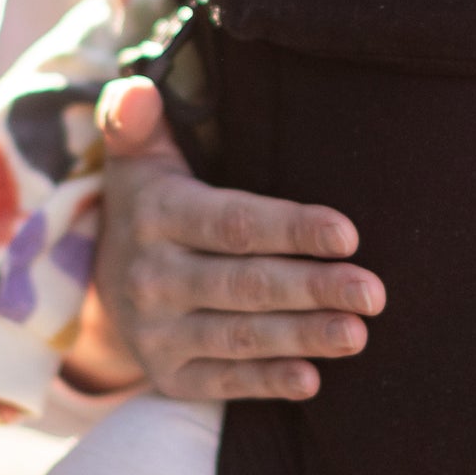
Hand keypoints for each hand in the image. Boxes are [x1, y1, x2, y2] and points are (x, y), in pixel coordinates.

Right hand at [62, 75, 383, 401]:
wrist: (101, 285)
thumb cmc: (150, 204)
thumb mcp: (139, 159)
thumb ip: (137, 121)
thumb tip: (135, 92)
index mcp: (156, 216)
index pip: (232, 224)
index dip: (291, 229)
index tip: (349, 234)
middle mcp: (152, 278)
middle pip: (246, 283)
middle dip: (313, 288)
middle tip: (374, 293)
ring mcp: (157, 332)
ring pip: (240, 335)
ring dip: (302, 337)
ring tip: (357, 333)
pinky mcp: (168, 376)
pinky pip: (222, 381)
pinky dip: (266, 383)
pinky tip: (312, 380)